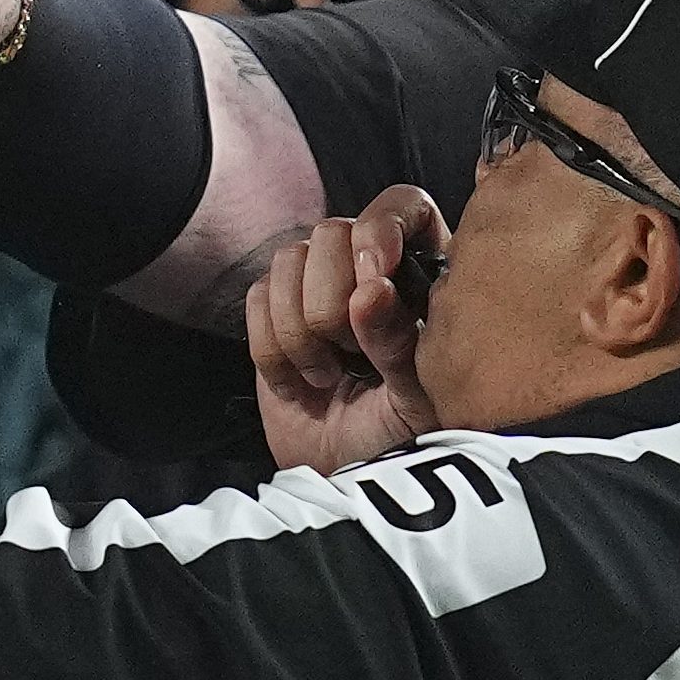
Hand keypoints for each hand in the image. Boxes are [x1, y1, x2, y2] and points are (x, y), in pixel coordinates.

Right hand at [247, 187, 447, 473]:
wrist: (343, 474)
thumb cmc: (396, 434)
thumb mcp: (417, 397)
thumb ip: (401, 342)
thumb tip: (371, 290)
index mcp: (421, 273)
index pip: (400, 205)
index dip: (382, 229)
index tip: (375, 275)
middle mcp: (367, 265)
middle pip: (333, 231)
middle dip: (334, 303)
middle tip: (350, 355)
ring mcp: (316, 284)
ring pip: (290, 260)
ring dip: (303, 331)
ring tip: (329, 374)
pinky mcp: (273, 310)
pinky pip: (257, 298)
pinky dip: (274, 349)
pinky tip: (300, 380)